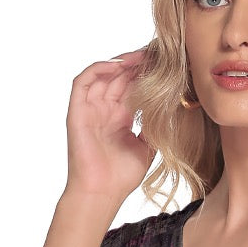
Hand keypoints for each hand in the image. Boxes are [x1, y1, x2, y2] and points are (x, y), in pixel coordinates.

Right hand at [63, 44, 155, 200]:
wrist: (101, 193)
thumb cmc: (121, 177)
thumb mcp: (147, 148)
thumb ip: (154, 127)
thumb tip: (171, 109)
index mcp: (121, 118)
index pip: (133, 87)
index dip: (147, 74)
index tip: (166, 64)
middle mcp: (105, 110)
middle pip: (120, 77)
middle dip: (138, 64)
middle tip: (156, 53)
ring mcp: (90, 109)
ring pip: (104, 75)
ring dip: (121, 63)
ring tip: (141, 56)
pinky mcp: (77, 111)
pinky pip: (83, 82)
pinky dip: (98, 69)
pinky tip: (117, 65)